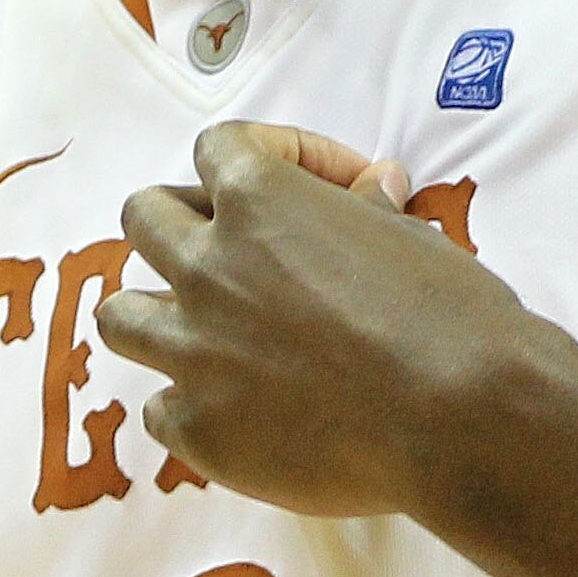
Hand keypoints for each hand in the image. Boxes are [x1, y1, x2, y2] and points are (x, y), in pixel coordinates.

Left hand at [97, 122, 536, 516]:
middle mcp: (207, 269)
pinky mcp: (198, 429)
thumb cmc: (449, 318)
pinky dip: (190, 406)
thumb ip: (366, 211)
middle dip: (186, 225)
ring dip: (158, 315)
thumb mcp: (412, 237)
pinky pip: (158, 411)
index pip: (220, 147)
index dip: (274, 155)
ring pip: (118, 316)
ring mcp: (191, 352)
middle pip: (144, 219)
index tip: (327, 186)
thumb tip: (372, 191)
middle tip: (240, 254)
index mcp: (257, 203)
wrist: (459, 418)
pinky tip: (236, 411)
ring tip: (204, 332)